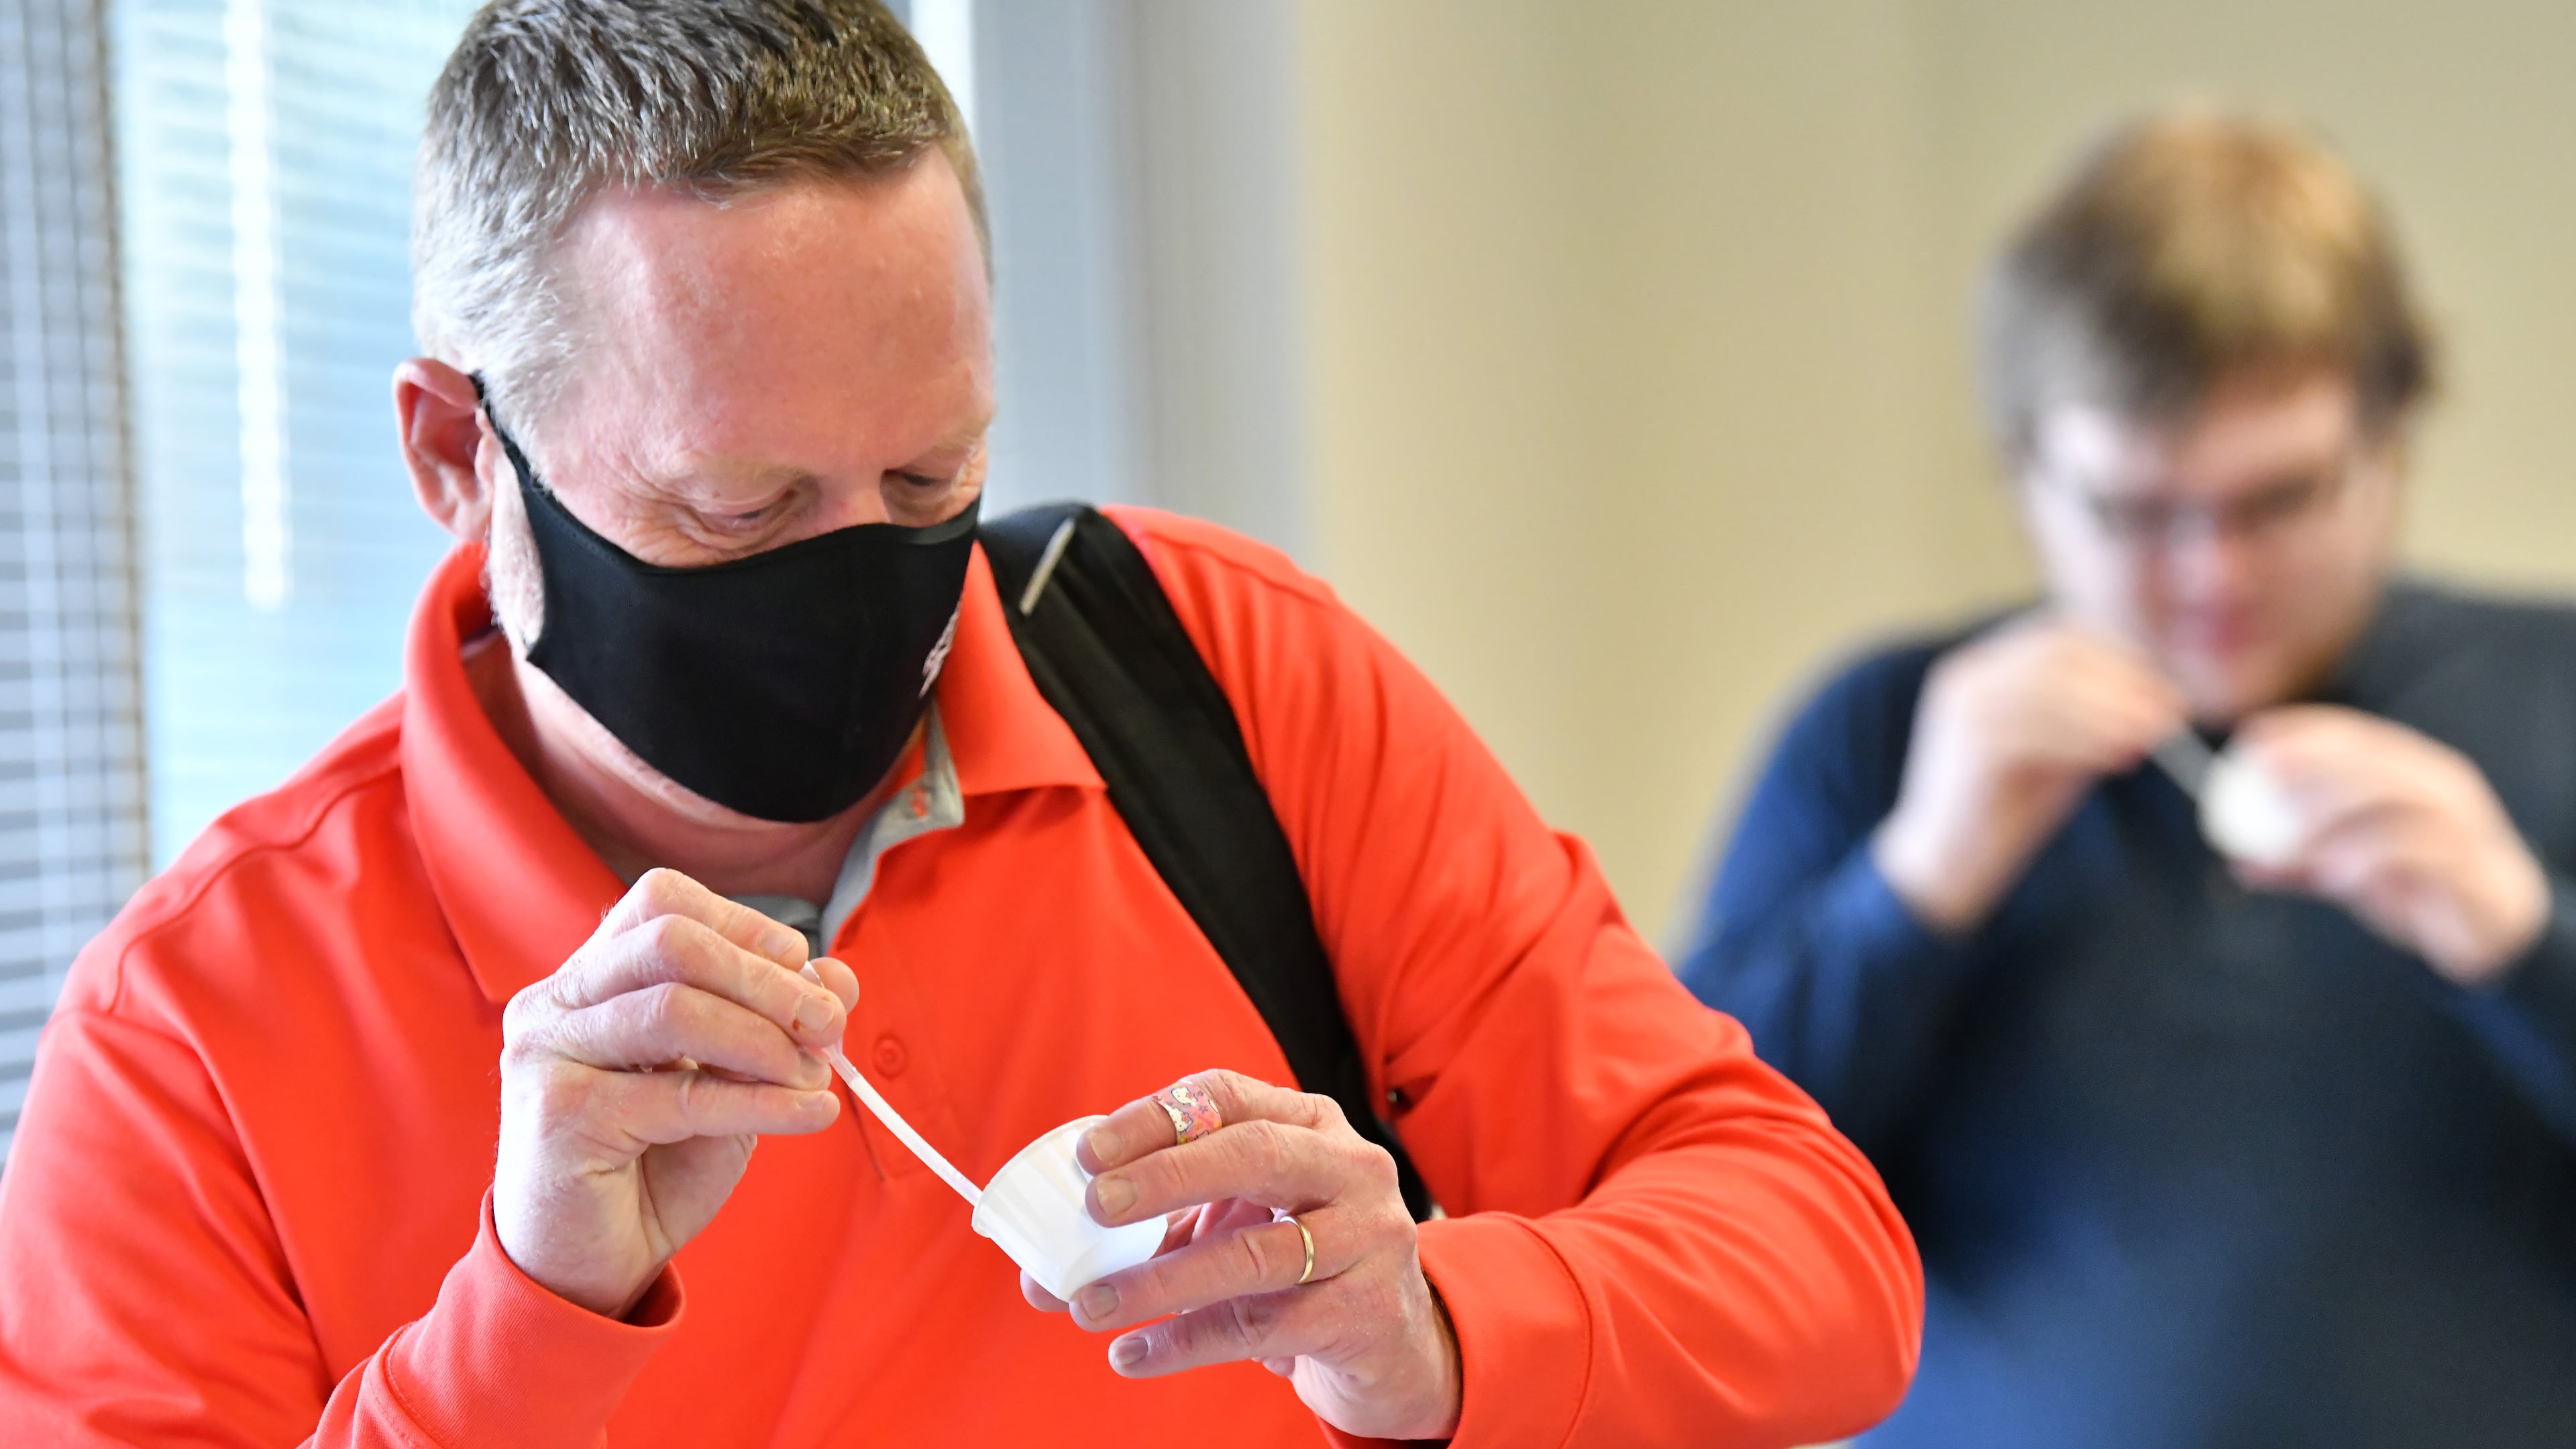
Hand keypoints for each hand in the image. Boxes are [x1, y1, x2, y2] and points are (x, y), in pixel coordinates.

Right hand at [494, 868, 860, 1316]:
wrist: (589, 1264)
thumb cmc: (655, 1164)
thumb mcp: (729, 1079)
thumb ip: (776, 1022)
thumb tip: (839, 977)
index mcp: (588, 977)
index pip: (663, 901)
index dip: (745, 926)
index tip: (804, 967)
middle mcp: (555, 1003)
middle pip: (671, 941)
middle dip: (766, 979)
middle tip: (828, 1023)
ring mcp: (547, 1055)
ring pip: (674, 1009)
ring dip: (766, 1040)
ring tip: (815, 1076)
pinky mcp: (560, 1116)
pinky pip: (681, 1095)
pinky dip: (762, 1102)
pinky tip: (813, 1114)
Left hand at [1021, 1069, 1460, 1441]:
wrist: (1390, 1338)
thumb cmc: (1298, 1258)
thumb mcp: (1235, 1222)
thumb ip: (1149, 1233)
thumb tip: (1038, 1277)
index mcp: (1309, 1123)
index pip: (1227, 1097)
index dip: (1154, 1119)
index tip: (1087, 1154)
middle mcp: (1350, 1167)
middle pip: (1255, 1154)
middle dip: (1167, 1176)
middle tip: (1095, 1206)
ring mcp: (1369, 1238)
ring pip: (1255, 1254)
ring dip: (1162, 1281)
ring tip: (1090, 1305)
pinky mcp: (1365, 1311)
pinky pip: (1263, 1326)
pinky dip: (1188, 1341)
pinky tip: (1134, 1355)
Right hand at [1874, 616, 2187, 931]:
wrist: (1947, 864)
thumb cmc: (2005, 807)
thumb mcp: (2057, 749)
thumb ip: (2091, 721)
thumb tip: (2159, 703)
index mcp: (1985, 669)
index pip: (2060, 638)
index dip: (2119, 659)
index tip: (2165, 692)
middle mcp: (1969, 677)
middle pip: (2056, 653)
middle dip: (2121, 681)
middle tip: (2168, 714)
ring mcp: (1963, 707)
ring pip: (2049, 687)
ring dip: (2111, 710)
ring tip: (2153, 736)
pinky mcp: (1968, 745)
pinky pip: (2037, 729)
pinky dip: (2085, 740)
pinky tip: (2118, 758)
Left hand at [2228, 706, 2550, 984]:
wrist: (2491, 927)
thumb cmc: (2414, 882)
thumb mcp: (2347, 869)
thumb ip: (2299, 865)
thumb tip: (2237, 863)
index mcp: (2410, 771)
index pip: (2355, 736)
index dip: (2303, 730)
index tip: (2250, 736)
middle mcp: (2440, 788)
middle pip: (2376, 760)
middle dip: (2316, 760)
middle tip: (2262, 774)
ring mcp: (2463, 825)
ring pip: (2399, 803)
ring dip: (2339, 817)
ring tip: (2295, 845)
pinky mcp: (2474, 868)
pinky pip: (2424, 855)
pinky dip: (2375, 858)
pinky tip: (2337, 874)